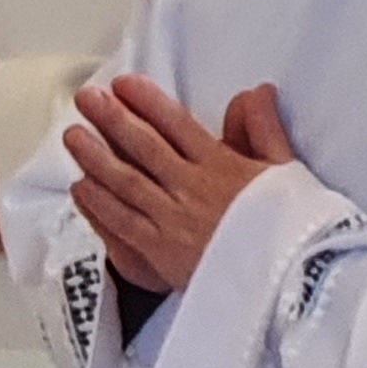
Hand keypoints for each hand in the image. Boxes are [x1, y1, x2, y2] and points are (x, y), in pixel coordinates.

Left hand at [61, 76, 293, 293]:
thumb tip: (257, 92)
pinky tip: (80, 187)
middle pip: (143, 147)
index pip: (177, 125)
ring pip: (124, 181)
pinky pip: (121, 222)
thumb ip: (266, 130)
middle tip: (86, 99)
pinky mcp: (160, 253)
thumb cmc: (292, 229)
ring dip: (95, 156)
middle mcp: (192, 189)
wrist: (290, 283)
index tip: (124, 84)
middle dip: (111, 119)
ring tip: (73, 135)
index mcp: (223, 167)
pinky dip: (97, 204)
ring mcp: (172, 221)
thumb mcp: (287, 172)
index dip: (147, 102)